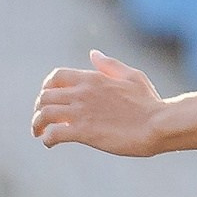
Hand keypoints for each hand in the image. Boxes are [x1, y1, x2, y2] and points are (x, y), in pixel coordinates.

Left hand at [32, 50, 166, 154]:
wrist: (158, 124)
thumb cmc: (149, 102)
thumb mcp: (132, 76)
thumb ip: (110, 65)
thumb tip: (93, 53)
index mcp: (92, 78)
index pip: (56, 76)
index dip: (48, 87)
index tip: (50, 98)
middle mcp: (82, 93)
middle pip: (45, 96)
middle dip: (40, 107)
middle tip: (43, 120)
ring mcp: (81, 112)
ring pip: (44, 114)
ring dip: (38, 124)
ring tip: (40, 133)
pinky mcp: (83, 132)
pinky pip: (53, 133)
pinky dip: (47, 138)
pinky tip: (51, 143)